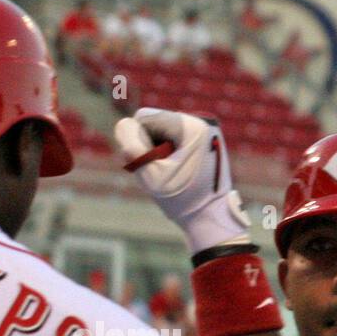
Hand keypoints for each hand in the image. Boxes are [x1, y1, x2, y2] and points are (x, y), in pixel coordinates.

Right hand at [114, 108, 251, 256]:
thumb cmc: (182, 200)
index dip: (136, 141)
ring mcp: (205, 132)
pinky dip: (168, 153)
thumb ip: (133, 148)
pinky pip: (175, 139)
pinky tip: (175, 170)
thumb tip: (124, 124)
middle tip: (156, 170)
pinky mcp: (204, 141)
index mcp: (191, 128)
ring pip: (163, 131)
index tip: (148, 163)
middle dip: (148, 144)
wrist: (212, 217)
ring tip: (167, 172)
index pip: (144, 118)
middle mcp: (201, 124)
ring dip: (157, 149)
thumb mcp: (150, 175)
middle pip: (154, 122)